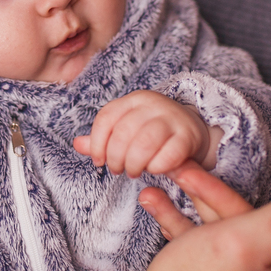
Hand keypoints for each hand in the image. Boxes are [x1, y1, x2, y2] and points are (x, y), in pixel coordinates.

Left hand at [73, 91, 221, 176]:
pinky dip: (156, 167)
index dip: (97, 143)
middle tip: (118, 170)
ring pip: (144, 143)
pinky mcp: (189, 136)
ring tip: (133, 171)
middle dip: (115, 157)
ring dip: (134, 164)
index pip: (106, 118)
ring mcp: (172, 118)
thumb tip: (77, 143)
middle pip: (123, 133)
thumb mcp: (128, 129)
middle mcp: (153, 104)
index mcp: (134, 99)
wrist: (193, 128)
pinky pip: (168, 155)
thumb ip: (103, 138)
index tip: (99, 161)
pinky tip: (154, 170)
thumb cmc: (154, 132)